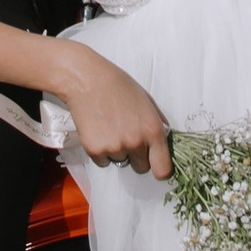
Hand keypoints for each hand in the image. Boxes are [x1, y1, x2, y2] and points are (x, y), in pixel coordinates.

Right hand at [46, 40, 171, 180]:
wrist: (87, 79)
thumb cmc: (118, 86)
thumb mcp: (147, 102)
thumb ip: (157, 125)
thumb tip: (163, 145)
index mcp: (153, 131)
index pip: (163, 170)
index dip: (160, 169)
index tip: (157, 166)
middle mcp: (136, 143)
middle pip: (141, 168)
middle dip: (137, 157)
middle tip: (126, 136)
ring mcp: (115, 148)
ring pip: (120, 162)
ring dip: (117, 151)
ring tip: (110, 127)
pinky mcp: (95, 150)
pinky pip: (103, 161)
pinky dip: (101, 151)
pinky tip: (98, 130)